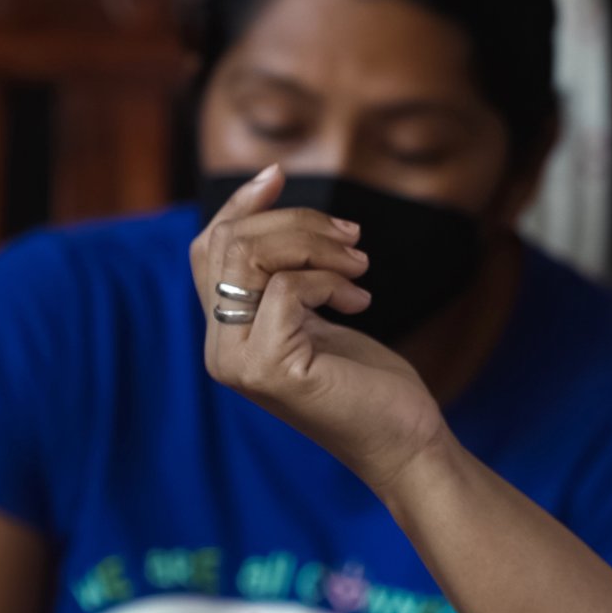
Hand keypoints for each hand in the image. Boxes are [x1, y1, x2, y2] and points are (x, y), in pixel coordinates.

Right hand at [192, 165, 449, 490]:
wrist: (403, 439)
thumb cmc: (365, 378)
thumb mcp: (315, 312)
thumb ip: (282, 273)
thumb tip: (268, 195)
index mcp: (225, 333)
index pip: (208, 249)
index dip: (239, 205)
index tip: (277, 174)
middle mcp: (219, 349)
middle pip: (230, 243)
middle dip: (297, 222)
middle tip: (352, 238)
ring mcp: (239, 362)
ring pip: (251, 257)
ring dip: (316, 245)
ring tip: (358, 267)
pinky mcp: (270, 369)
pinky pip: (287, 288)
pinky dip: (328, 280)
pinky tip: (358, 302)